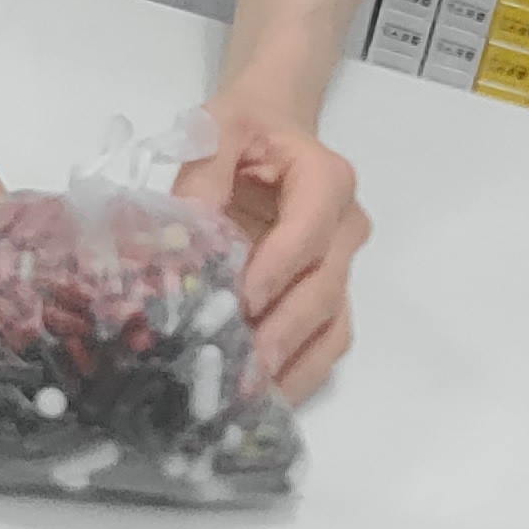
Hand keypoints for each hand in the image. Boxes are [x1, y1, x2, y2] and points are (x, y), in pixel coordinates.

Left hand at [177, 93, 369, 400]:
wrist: (275, 131)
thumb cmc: (247, 129)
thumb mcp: (217, 129)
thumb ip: (201, 173)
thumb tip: (182, 234)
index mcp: (326, 180)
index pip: (309, 232)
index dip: (277, 270)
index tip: (240, 302)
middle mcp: (346, 228)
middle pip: (323, 289)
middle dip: (282, 333)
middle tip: (240, 371)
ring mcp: (342, 267)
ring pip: (331, 325)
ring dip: (292, 365)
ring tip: (246, 397)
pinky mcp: (330, 297)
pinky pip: (326, 342)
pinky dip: (297, 374)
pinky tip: (260, 399)